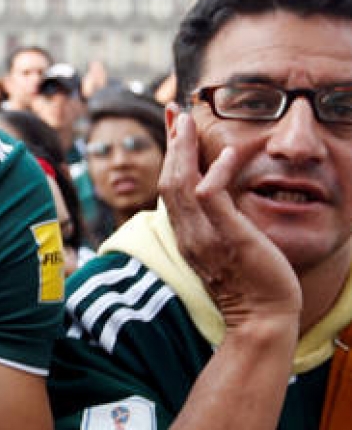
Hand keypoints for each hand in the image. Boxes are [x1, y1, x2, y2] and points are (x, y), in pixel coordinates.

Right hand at [161, 107, 300, 329]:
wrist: (262, 319)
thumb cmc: (251, 287)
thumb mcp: (225, 250)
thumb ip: (216, 225)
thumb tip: (215, 200)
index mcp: (186, 235)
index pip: (169, 187)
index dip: (170, 155)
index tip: (174, 127)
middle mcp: (188, 233)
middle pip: (167, 179)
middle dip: (171, 142)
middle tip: (175, 110)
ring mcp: (203, 236)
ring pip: (180, 183)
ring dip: (183, 148)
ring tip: (187, 120)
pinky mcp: (226, 236)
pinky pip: (212, 196)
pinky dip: (216, 171)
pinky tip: (226, 153)